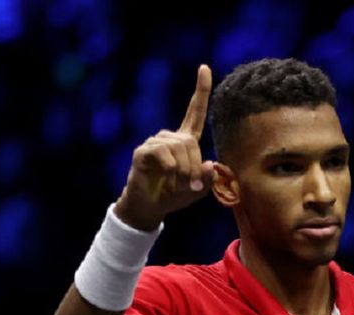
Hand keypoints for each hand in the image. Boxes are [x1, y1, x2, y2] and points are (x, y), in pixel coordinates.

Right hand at [114, 64, 216, 230]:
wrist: (149, 207)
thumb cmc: (173, 195)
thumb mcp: (197, 190)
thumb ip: (208, 178)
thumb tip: (210, 164)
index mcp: (185, 141)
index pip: (195, 112)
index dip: (201, 90)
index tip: (205, 67)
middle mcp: (170, 137)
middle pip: (190, 142)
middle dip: (194, 167)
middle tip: (192, 186)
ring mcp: (155, 143)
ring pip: (178, 148)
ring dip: (183, 171)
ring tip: (177, 184)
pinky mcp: (143, 152)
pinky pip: (162, 153)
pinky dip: (170, 167)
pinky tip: (166, 175)